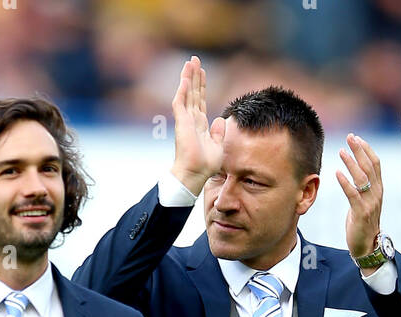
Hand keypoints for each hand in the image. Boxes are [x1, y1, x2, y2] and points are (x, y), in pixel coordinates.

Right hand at [170, 55, 224, 196]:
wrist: (196, 173)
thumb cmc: (205, 164)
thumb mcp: (217, 146)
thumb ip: (218, 132)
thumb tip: (220, 120)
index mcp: (200, 124)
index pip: (200, 100)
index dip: (202, 86)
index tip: (203, 72)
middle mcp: (192, 119)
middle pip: (193, 92)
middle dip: (194, 75)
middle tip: (195, 59)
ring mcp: (185, 120)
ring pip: (186, 93)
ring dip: (188, 77)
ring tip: (190, 61)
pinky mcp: (181, 122)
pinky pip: (180, 102)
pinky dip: (182, 89)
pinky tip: (185, 77)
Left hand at [335, 133, 383, 260]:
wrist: (367, 246)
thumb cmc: (363, 223)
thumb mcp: (365, 201)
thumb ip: (362, 187)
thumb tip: (354, 172)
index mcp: (378, 189)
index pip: (375, 164)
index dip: (367, 149)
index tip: (357, 138)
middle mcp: (376, 194)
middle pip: (369, 166)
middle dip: (359, 150)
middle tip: (349, 137)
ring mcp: (370, 203)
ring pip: (362, 178)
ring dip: (351, 163)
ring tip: (341, 151)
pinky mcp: (361, 213)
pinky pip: (352, 195)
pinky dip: (345, 182)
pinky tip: (337, 173)